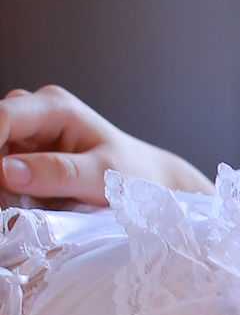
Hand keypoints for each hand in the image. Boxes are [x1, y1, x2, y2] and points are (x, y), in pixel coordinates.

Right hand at [0, 84, 214, 208]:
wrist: (149, 184)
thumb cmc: (134, 175)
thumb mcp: (103, 176)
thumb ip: (58, 173)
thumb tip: (5, 171)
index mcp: (54, 106)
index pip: (3, 118)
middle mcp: (34, 114)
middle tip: (6, 201)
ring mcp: (27, 137)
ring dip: (1, 185)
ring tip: (23, 206)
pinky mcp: (25, 159)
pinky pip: (2, 174)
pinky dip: (7, 193)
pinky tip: (24, 207)